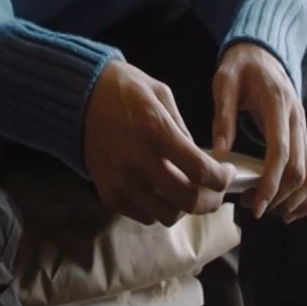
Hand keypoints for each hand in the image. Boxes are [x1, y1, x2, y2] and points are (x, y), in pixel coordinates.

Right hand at [84, 60, 233, 226]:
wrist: (79, 97)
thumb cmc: (124, 89)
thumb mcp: (161, 94)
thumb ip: (183, 130)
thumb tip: (201, 160)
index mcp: (156, 131)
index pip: (200, 170)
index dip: (222, 179)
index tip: (227, 173)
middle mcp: (138, 161)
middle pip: (188, 200)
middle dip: (211, 200)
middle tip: (215, 191)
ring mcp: (121, 181)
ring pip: (167, 215)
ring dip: (184, 208)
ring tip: (187, 192)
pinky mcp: (108, 193)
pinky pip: (143, 216)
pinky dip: (159, 209)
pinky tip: (162, 192)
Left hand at [213, 42, 306, 222]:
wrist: (262, 52)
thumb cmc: (240, 67)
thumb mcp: (224, 83)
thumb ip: (223, 117)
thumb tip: (219, 155)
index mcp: (278, 105)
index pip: (281, 152)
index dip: (271, 182)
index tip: (255, 205)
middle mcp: (297, 120)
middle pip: (300, 169)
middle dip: (279, 196)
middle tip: (252, 209)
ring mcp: (303, 129)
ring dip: (294, 199)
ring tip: (267, 211)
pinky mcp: (303, 137)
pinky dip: (305, 194)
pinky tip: (286, 208)